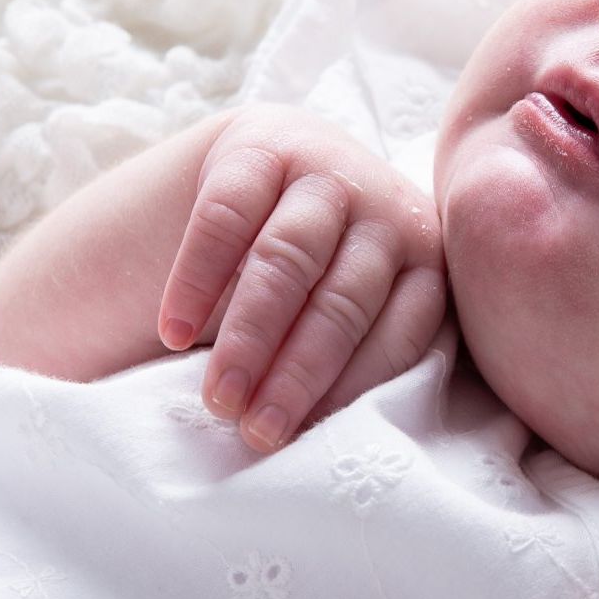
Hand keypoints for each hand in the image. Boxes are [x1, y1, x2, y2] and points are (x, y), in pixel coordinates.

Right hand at [157, 105, 446, 450]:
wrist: (258, 170)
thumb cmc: (307, 278)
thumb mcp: (344, 309)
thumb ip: (354, 357)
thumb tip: (338, 455)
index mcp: (425, 260)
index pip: (400, 333)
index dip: (352, 393)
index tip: (304, 444)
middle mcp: (388, 208)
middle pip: (343, 302)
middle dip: (297, 375)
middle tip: (254, 433)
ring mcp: (328, 168)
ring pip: (287, 260)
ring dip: (249, 336)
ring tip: (216, 399)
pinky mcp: (263, 142)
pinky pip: (227, 215)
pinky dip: (197, 279)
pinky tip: (173, 330)